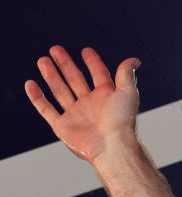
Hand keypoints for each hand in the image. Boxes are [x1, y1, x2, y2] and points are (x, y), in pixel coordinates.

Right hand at [25, 46, 140, 162]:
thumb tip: (134, 60)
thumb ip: (126, 75)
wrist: (111, 146)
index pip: (99, 75)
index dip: (93, 63)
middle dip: (65, 64)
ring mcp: (76, 114)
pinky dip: (37, 98)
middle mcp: (91, 105)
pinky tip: (31, 85)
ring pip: (60, 90)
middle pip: (75, 79)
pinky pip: (46, 109)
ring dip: (51, 76)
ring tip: (43, 60)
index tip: (86, 51)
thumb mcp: (128, 93)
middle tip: (55, 49)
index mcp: (106, 97)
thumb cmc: (122, 122)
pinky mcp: (63, 126)